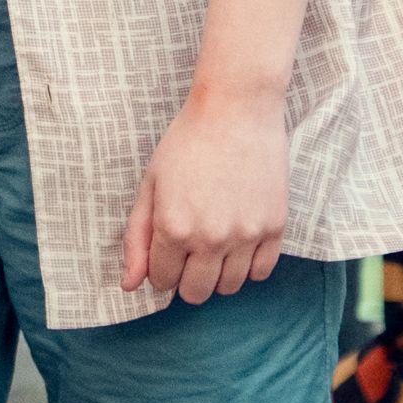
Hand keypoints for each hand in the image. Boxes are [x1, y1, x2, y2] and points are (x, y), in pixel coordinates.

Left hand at [120, 86, 289, 305]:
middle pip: (195, 293)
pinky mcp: (274, 228)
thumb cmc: (187, 142)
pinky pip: (261, 272)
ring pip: (229, 287)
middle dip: (186, 280)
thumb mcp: (151, 185)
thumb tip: (128, 285)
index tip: (166, 252)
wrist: (236, 109)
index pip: (162, 280)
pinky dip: (248, 267)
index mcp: (173, 228)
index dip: (160, 269)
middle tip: (188, 253)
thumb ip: (136, 238)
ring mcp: (246, 235)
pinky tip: (238, 244)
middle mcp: (210, 239)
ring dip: (217, 275)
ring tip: (214, 246)